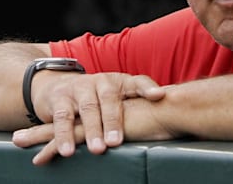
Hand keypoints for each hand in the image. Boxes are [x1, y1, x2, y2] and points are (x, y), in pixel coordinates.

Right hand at [13, 72, 164, 162]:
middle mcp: (100, 82)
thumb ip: (142, 101)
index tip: (159, 96)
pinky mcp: (60, 99)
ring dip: (91, 130)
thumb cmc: (100, 96)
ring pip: (87, 109)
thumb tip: (173, 109)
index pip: (137, 82)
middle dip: (113, 121)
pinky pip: (61, 118)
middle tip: (117, 142)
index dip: (148, 87)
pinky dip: (64, 135)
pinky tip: (67, 151)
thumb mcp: (121, 95)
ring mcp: (80, 89)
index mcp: (120, 81)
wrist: (60, 85)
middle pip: (109, 100)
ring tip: (97, 149)